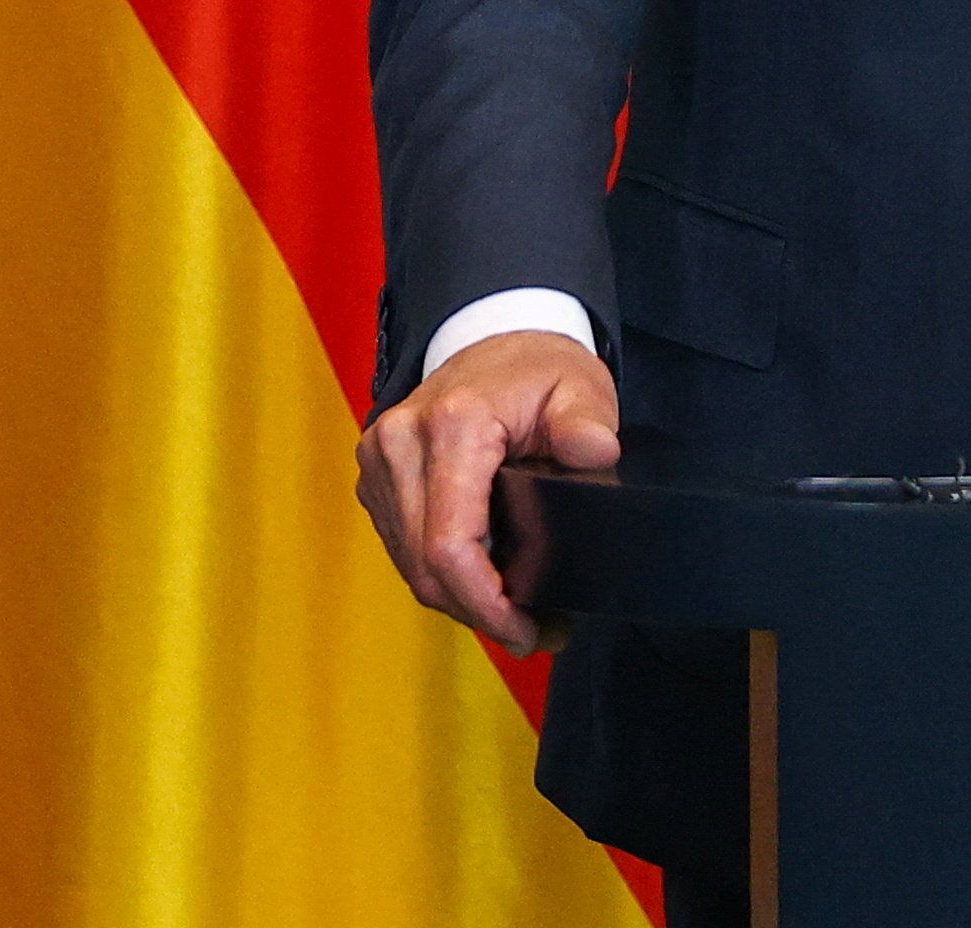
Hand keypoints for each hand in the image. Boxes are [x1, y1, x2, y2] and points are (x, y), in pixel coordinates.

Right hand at [355, 330, 618, 654]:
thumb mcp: (579, 387)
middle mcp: (400, 442)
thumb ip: (586, 421)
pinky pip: (403, 547)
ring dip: (461, 601)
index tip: (528, 630)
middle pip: (425, 566)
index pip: (450, 545)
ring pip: (410, 565)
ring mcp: (379, 460)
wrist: (491, 338)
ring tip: (519, 614)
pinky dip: (441, 576)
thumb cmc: (536, 369)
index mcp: (451, 424)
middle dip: (481, 614)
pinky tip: (484, 582)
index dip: (487, 605)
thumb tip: (595, 451)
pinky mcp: (376, 476)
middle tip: (537, 632)